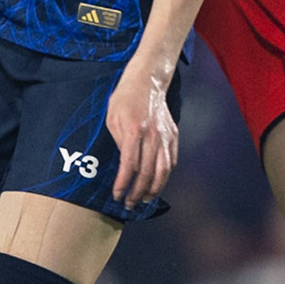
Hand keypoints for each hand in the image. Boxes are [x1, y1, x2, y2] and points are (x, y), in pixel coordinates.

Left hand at [106, 61, 177, 209]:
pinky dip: (165, 176)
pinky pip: (171, 161)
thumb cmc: (125, 98)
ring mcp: (165, 136)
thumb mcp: (112, 118)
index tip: (117, 195)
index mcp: (134, 130)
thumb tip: (124, 165)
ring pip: (163, 171)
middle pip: (148, 173)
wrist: (147, 80)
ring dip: (154, 189)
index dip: (123, 184)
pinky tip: (157, 183)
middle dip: (137, 192)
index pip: (129, 166)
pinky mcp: (173, 135)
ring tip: (144, 199)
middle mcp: (152, 135)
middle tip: (129, 203)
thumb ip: (118, 143)